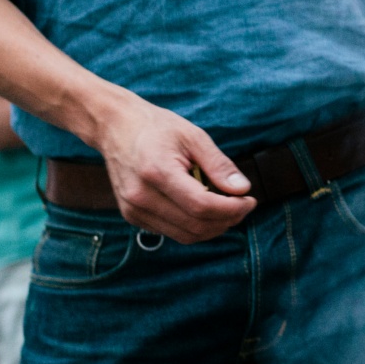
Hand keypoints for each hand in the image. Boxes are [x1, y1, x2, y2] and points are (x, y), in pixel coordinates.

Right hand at [95, 97, 255, 243]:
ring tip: (227, 208)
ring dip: (213, 227)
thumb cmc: (156, 128)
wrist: (115, 128)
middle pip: (196, 225)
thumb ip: (219, 165)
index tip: (249, 200)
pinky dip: (195, 226)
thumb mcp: (193, 136)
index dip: (232, 209)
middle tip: (243, 205)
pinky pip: (173, 232)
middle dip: (227, 220)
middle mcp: (141, 196)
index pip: (202, 206)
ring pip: (186, 235)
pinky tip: (203, 208)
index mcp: (157, 172)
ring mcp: (134, 210)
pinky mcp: (133, 216)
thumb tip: (242, 189)